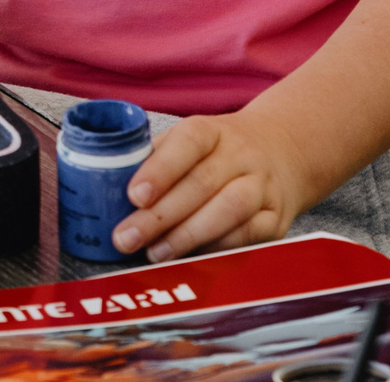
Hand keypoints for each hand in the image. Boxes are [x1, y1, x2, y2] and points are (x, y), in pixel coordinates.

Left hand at [108, 111, 318, 262]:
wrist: (283, 151)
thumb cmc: (218, 153)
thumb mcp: (190, 142)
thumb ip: (155, 160)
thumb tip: (107, 191)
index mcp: (213, 131)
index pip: (188, 142)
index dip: (160, 169)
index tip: (134, 195)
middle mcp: (242, 155)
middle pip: (202, 183)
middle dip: (160, 215)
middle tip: (127, 238)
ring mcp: (263, 186)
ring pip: (230, 209)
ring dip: (188, 235)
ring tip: (155, 253)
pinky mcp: (275, 218)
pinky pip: (248, 236)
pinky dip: (217, 248)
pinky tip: (191, 259)